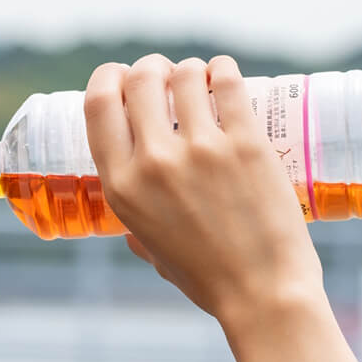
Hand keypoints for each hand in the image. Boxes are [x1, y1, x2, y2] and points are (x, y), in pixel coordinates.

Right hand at [83, 54, 325, 323]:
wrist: (263, 293)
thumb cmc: (206, 278)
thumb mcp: (150, 249)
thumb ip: (136, 227)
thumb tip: (129, 226)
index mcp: (122, 187)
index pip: (98, 105)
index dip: (106, 78)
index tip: (119, 76)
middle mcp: (154, 162)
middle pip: (139, 79)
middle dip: (148, 68)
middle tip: (163, 75)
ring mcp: (201, 150)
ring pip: (184, 74)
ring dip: (187, 70)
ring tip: (197, 79)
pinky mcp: (246, 143)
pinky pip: (227, 82)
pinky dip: (222, 69)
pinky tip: (223, 74)